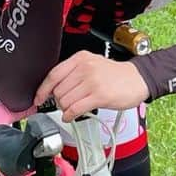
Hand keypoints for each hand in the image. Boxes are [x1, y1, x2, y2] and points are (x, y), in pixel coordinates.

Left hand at [34, 52, 149, 120]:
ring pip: (65, 101)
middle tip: (67, 104)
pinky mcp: (99, 96)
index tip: (37, 98)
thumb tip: (53, 88)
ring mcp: (92, 82)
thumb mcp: (92, 64)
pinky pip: (75, 109)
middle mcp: (85, 68)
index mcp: (80, 59)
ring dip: (65, 109)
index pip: (53, 74)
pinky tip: (71, 116)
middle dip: (59, 101)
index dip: (42, 89)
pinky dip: (69, 116)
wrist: (138, 79)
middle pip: (58, 90)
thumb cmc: (115, 74)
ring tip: (73, 109)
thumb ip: (73, 72)